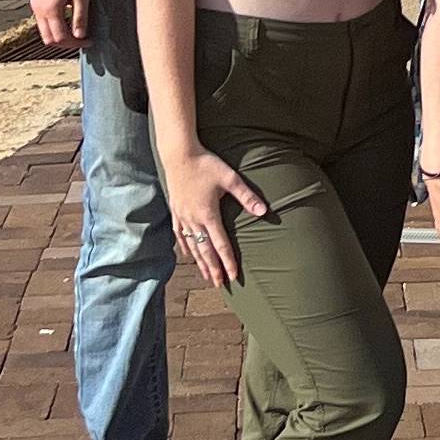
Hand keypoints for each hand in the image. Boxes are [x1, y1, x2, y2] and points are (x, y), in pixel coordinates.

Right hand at [31, 0, 90, 52]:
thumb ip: (80, 16)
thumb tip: (80, 36)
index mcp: (49, 9)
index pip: (60, 38)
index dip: (75, 43)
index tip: (89, 40)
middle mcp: (38, 9)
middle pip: (48, 38)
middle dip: (65, 42)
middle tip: (82, 39)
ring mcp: (36, 3)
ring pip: (44, 29)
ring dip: (59, 33)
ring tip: (77, 29)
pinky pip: (43, 19)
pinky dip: (54, 23)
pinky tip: (69, 16)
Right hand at [160, 145, 266, 291]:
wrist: (179, 155)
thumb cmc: (206, 164)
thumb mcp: (230, 178)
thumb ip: (247, 196)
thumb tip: (264, 211)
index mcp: (208, 215)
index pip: (221, 245)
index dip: (228, 262)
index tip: (233, 277)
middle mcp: (194, 220)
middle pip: (205, 251)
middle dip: (213, 269)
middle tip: (219, 285)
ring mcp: (183, 217)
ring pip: (192, 246)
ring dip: (200, 262)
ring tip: (206, 275)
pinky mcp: (176, 211)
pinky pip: (180, 235)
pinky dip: (185, 247)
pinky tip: (188, 255)